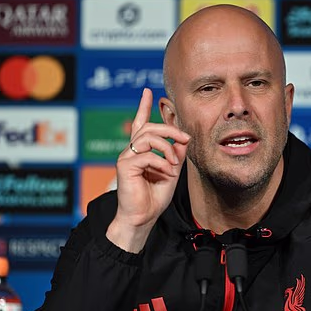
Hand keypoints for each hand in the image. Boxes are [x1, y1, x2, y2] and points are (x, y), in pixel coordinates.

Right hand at [106, 88, 189, 252]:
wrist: (142, 218)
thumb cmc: (154, 198)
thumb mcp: (171, 172)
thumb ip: (176, 155)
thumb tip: (183, 140)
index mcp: (140, 152)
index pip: (140, 124)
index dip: (143, 106)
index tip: (147, 91)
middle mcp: (131, 151)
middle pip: (149, 127)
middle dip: (170, 129)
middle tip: (185, 138)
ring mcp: (125, 157)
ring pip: (148, 138)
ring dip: (167, 148)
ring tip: (174, 164)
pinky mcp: (124, 166)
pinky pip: (147, 155)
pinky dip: (161, 163)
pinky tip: (166, 173)